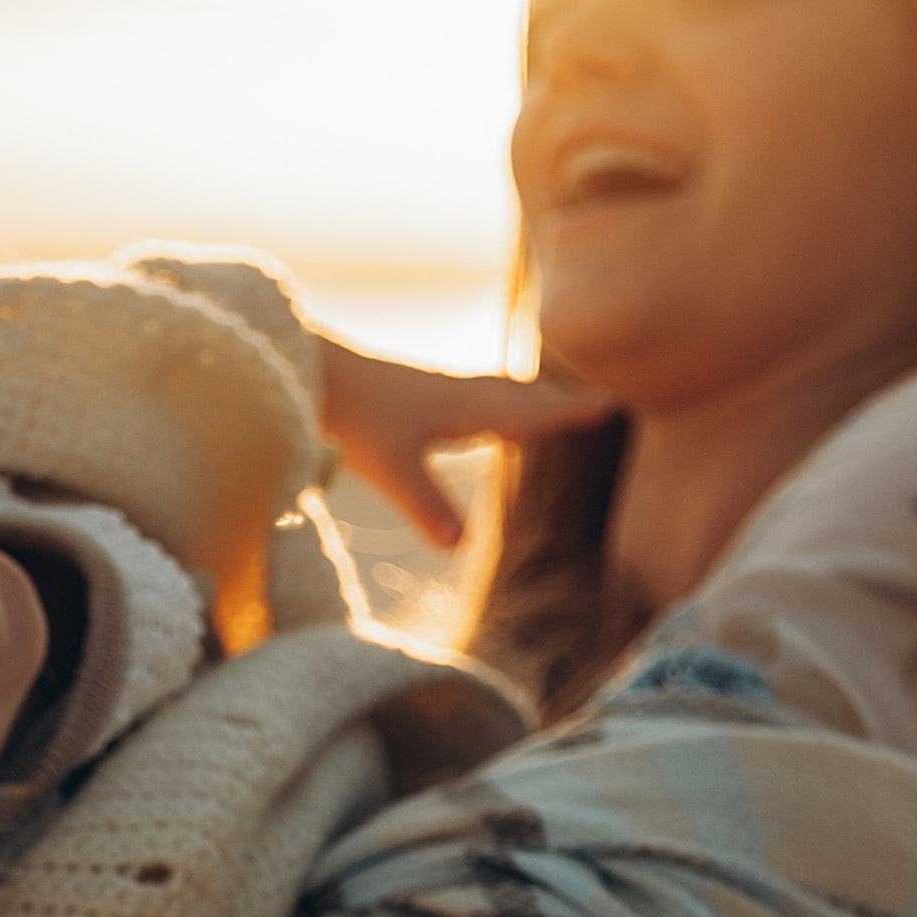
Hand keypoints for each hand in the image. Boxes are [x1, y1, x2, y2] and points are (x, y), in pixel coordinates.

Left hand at [315, 334, 617, 548]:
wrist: (308, 370)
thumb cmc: (352, 415)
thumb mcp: (392, 469)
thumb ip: (427, 505)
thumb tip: (458, 545)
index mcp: (463, 409)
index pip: (528, 413)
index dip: (567, 412)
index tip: (609, 406)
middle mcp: (456, 393)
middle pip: (519, 397)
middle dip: (557, 402)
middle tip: (597, 402)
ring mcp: (433, 388)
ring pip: (493, 390)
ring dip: (524, 396)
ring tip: (545, 398)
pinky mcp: (410, 390)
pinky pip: (466, 392)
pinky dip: (488, 396)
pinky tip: (472, 404)